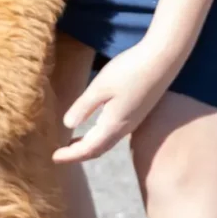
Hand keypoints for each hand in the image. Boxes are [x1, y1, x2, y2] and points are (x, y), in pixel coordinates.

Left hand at [52, 38, 181, 163]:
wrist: (162, 59)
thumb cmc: (129, 71)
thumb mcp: (100, 87)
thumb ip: (83, 107)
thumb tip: (67, 126)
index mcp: (113, 125)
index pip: (89, 148)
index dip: (71, 155)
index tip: (54, 158)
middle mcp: (124, 128)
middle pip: (99, 148)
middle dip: (79, 153)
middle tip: (61, 154)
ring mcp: (133, 120)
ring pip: (108, 141)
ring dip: (90, 145)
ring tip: (73, 143)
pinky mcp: (138, 110)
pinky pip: (114, 132)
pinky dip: (100, 135)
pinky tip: (95, 125)